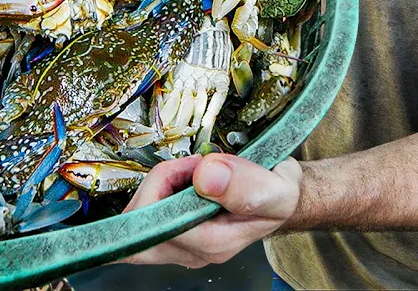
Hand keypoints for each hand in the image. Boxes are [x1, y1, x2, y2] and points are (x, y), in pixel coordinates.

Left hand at [119, 153, 302, 268]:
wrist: (277, 196)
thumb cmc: (276, 196)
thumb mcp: (279, 189)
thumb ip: (247, 185)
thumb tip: (207, 176)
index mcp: (215, 245)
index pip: (162, 224)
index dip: (168, 183)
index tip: (195, 165)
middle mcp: (194, 251)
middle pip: (139, 233)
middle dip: (152, 190)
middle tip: (181, 170)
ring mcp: (182, 245)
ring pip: (138, 223)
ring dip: (157, 187)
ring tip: (190, 171)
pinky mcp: (174, 234)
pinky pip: (145, 216)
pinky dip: (159, 190)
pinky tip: (183, 179)